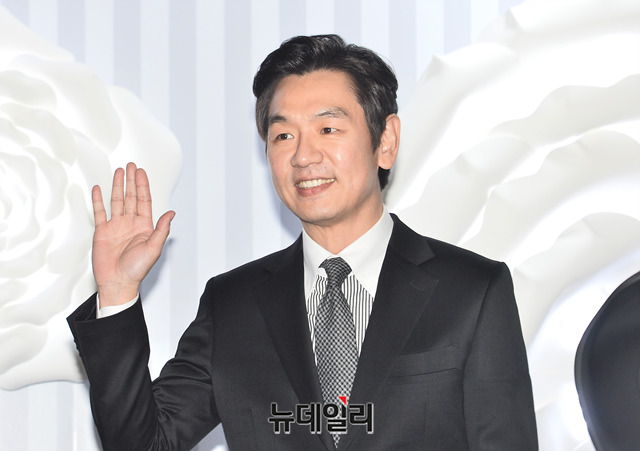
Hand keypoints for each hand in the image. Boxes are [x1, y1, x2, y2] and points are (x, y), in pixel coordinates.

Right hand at [91, 162, 174, 306]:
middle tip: (131, 166)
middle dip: (131, 181)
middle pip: (131, 197)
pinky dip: (98, 200)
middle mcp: (130, 224)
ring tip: (119, 172)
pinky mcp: (102, 232)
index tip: (142, 173)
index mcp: (144, 226)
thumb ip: (162, 229)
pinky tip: (98, 189)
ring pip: (117, 201)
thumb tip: (171, 213)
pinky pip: (100, 212)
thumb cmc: (136, 270)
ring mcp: (116, 226)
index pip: (144, 201)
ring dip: (118, 186)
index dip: (143, 186)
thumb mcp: (154, 248)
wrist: (117, 282)